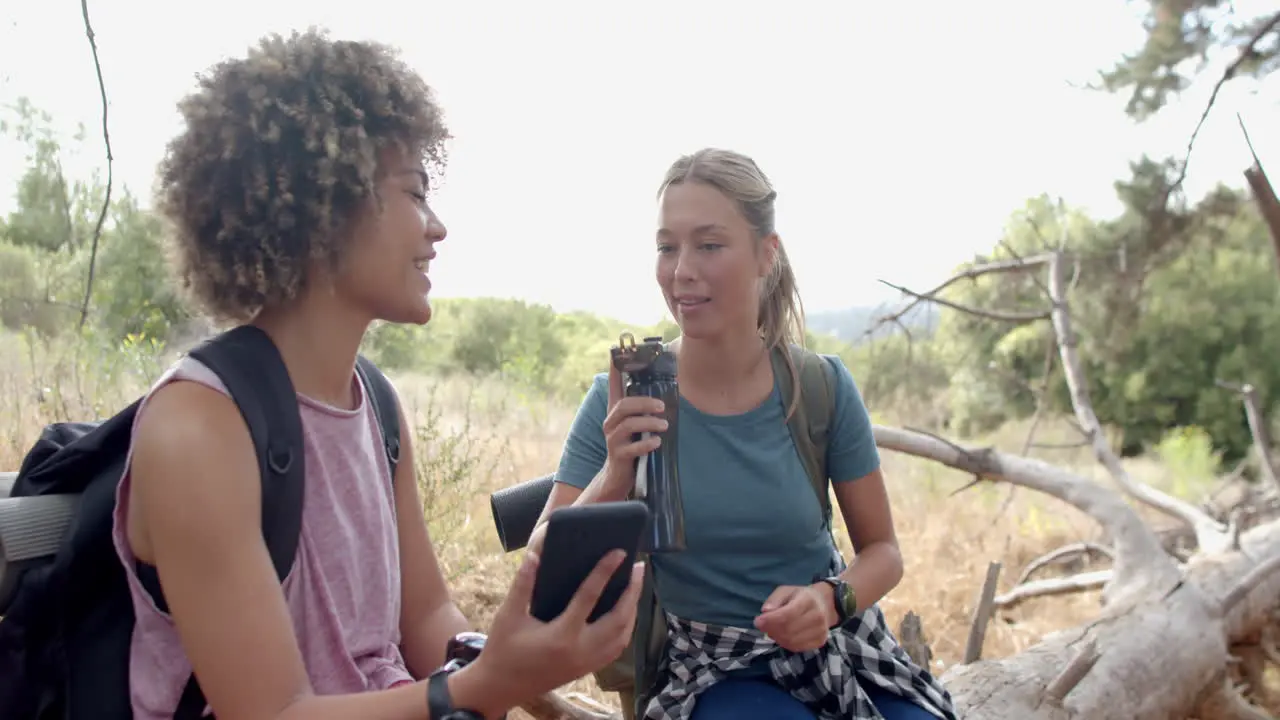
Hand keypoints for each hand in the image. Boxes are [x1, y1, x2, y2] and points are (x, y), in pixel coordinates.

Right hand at [464, 549, 644, 715]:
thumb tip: (534, 555)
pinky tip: (625, 615)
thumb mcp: (508, 615)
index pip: (590, 596)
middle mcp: (580, 650)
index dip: (605, 571)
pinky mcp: (587, 669)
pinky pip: (616, 648)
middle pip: (619, 618)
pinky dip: (625, 629)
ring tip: (635, 587)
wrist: (500, 687)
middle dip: (633, 591)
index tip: (618, 553)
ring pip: (623, 635)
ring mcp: (587, 662)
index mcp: (562, 635)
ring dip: (632, 610)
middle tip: (639, 568)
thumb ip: (522, 584)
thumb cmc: (502, 649)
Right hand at [599, 357, 666, 496]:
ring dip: (648, 423)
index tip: (615, 353)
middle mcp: (611, 422)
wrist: (618, 475)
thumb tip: (669, 390)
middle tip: (662, 406)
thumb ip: (645, 410)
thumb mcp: (635, 424)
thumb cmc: (631, 444)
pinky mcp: (618, 455)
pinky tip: (657, 442)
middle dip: (644, 403)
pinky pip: (632, 448)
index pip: (613, 386)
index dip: (614, 370)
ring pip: (628, 425)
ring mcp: (613, 439)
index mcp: (616, 411)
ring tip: (664, 425)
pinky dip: (646, 444)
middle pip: (623, 406)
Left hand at [753, 584, 835, 652]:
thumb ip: (774, 600)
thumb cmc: (800, 596)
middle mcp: (818, 616)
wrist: (824, 604)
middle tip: (762, 626)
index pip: (787, 615)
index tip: (757, 621)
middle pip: (788, 630)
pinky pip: (797, 648)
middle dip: (771, 630)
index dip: (770, 620)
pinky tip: (781, 636)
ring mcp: (821, 631)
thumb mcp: (785, 591)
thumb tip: (765, 611)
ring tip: (772, 630)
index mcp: (808, 600)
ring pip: (792, 641)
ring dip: (777, 638)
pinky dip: (785, 644)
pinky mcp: (820, 642)